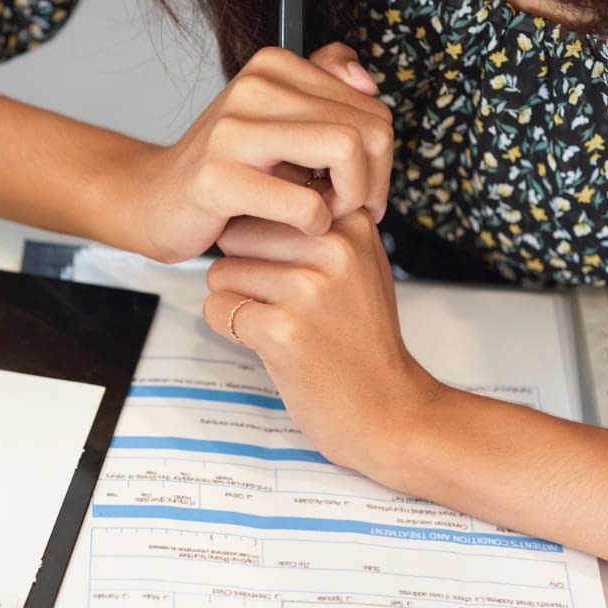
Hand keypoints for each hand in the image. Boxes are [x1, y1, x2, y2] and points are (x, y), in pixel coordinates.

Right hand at [118, 43, 392, 262]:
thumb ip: (323, 85)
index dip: (379, 154)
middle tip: (348, 206)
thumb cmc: (224, 170)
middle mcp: (253, 87)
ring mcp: (233, 132)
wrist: (152, 201)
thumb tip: (367, 80)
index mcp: (273, 68)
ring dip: (350, 198)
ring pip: (345, 151)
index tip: (357, 184)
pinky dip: (316, 224)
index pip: (369, 104)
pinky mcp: (219, 179)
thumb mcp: (276, 121)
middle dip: (372, 179)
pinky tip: (298, 227)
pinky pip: (306, 204)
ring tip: (326, 213)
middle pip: (366, 127)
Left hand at [201, 213, 442, 481]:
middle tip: (280, 303)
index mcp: (350, 223)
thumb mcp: (359, 266)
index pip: (269, 199)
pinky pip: (216, 309)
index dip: (262, 236)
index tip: (287, 267)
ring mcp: (308, 289)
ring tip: (279, 324)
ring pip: (220, 271)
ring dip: (236, 301)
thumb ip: (317, 229)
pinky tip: (268, 345)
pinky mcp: (283, 330)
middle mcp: (332, 247)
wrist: (391, 411)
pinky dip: (230, 329)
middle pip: (237, 232)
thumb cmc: (365, 341)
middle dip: (243, 268)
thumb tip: (257, 195)